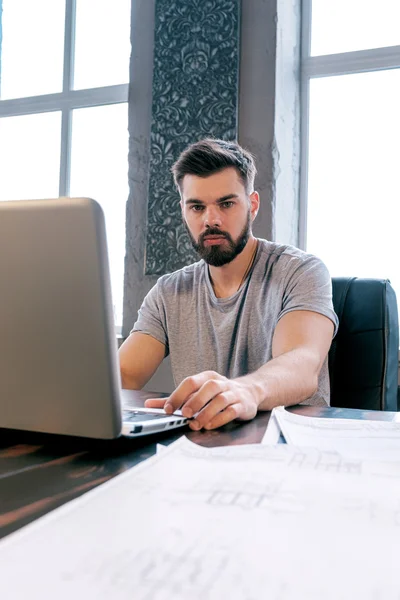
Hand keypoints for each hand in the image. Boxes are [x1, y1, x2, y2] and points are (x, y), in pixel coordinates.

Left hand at [144, 371, 258, 429]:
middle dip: (195, 401)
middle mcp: (220, 383)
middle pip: (208, 387)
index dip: (178, 395)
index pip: (191, 382)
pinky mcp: (242, 405)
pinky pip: (232, 411)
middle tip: (184, 414)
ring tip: (196, 423)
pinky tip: (210, 425)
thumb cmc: (218, 393)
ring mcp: (233, 394)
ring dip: (207, 412)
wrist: (249, 393)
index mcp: (207, 377)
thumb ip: (175, 399)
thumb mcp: (197, 392)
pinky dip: (220, 418)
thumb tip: (150, 405)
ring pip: (220, 399)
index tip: (168, 409)